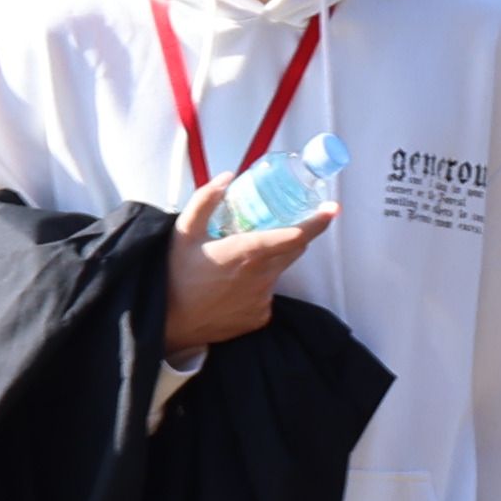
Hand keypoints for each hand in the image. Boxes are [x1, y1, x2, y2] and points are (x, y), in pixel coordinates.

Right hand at [161, 200, 329, 349]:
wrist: (168, 322)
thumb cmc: (175, 274)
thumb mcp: (184, 231)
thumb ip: (206, 199)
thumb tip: (228, 177)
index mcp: (246, 252)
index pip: (294, 235)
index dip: (317, 222)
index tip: (332, 209)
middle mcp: (261, 277)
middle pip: (293, 250)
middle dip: (290, 236)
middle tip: (269, 230)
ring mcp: (263, 300)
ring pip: (277, 272)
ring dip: (266, 263)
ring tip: (232, 266)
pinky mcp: (261, 317)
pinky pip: (267, 295)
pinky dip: (257, 287)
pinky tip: (231, 288)